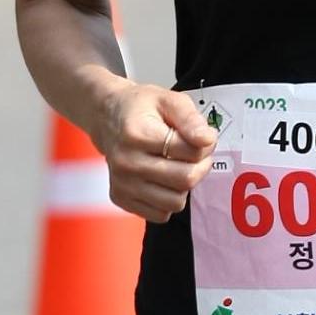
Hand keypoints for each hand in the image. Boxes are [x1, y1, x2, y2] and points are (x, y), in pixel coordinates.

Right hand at [95, 80, 217, 222]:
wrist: (108, 117)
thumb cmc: (140, 109)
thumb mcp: (169, 99)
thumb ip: (191, 119)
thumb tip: (207, 139)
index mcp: (137, 134)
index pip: (191, 152)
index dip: (207, 144)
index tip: (204, 138)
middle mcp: (126, 162)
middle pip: (186, 179)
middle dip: (201, 166)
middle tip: (196, 155)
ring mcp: (122, 183)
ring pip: (175, 202)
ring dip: (185, 186)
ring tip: (179, 166)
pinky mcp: (121, 198)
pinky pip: (160, 214)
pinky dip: (168, 199)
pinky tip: (164, 180)